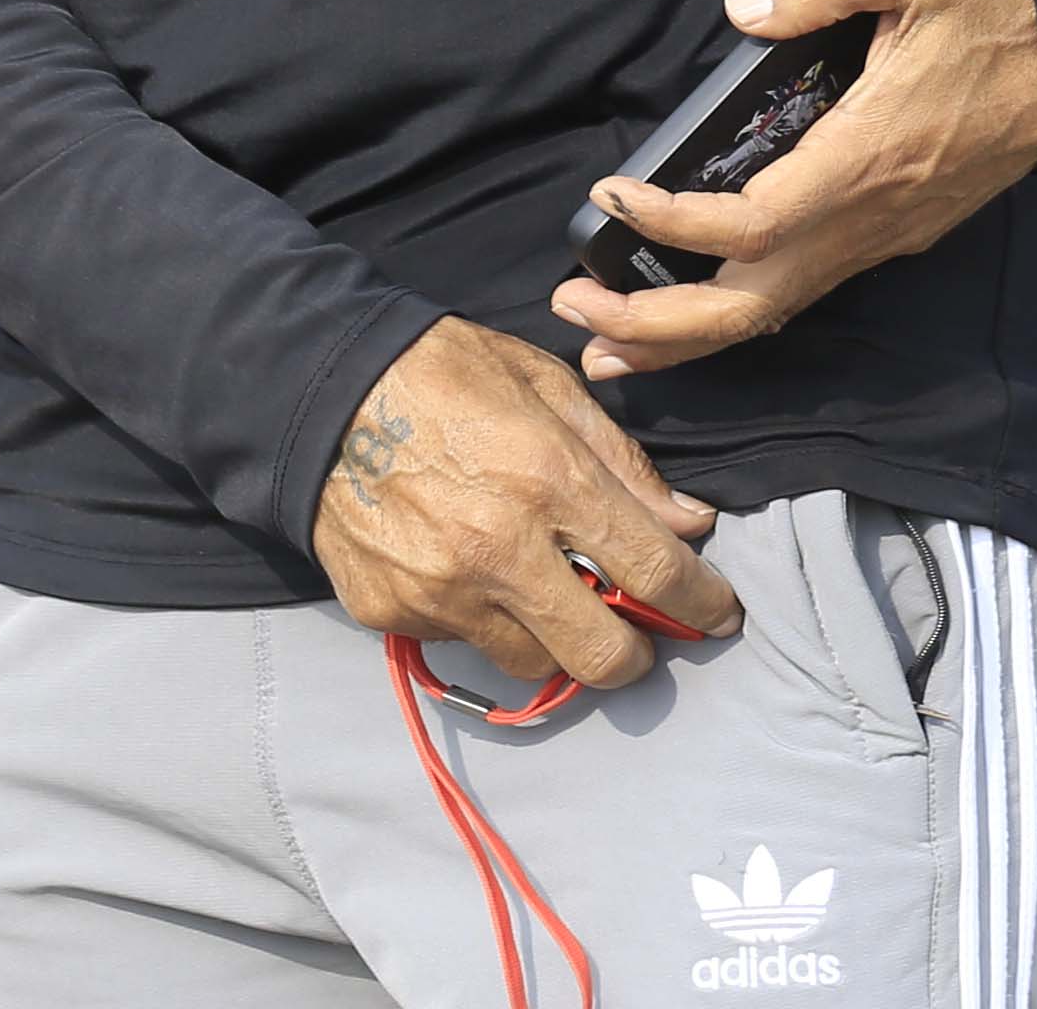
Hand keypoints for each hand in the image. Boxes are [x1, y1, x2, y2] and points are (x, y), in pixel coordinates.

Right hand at [307, 316, 740, 696]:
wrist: (320, 386)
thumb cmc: (444, 373)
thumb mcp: (547, 388)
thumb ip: (624, 464)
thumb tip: (688, 524)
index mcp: (549, 480)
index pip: (654, 571)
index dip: (701, 603)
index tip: (717, 613)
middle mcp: (500, 550)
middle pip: (602, 657)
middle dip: (634, 653)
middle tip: (632, 628)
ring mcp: (442, 592)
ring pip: (534, 663)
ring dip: (553, 637)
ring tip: (538, 588)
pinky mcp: (394, 615)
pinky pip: (462, 642)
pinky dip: (480, 618)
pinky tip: (466, 568)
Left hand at [550, 0, 1036, 384]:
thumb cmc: (1004, 0)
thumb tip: (742, 9)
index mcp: (866, 158)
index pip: (749, 224)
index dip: (671, 224)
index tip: (613, 192)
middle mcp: (873, 216)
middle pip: (753, 305)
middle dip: (657, 325)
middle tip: (572, 309)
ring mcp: (888, 232)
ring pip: (777, 309)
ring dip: (689, 332)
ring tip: (608, 341)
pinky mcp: (899, 228)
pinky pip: (805, 287)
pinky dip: (739, 306)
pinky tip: (696, 302)